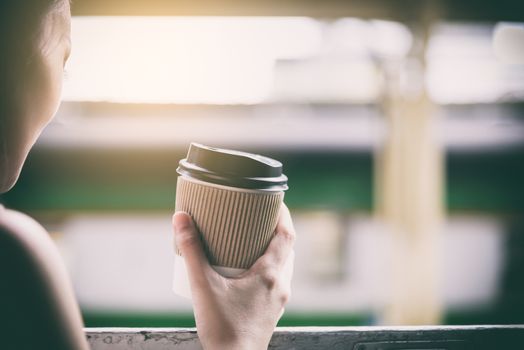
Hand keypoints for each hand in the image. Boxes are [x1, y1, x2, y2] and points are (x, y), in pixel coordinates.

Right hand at [172, 204, 295, 349]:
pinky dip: (268, 270)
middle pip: (286, 250)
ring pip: (283, 267)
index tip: (275, 201)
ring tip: (252, 243)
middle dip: (275, 231)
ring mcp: (278, 301)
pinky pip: (276, 283)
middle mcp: (280, 286)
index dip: (283, 215)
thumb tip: (180, 218)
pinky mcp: (271, 313)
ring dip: (272, 252)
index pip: (287, 236)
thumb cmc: (222, 328)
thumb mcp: (202, 285)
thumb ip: (191, 250)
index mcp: (270, 275)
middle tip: (259, 219)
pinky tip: (249, 274)